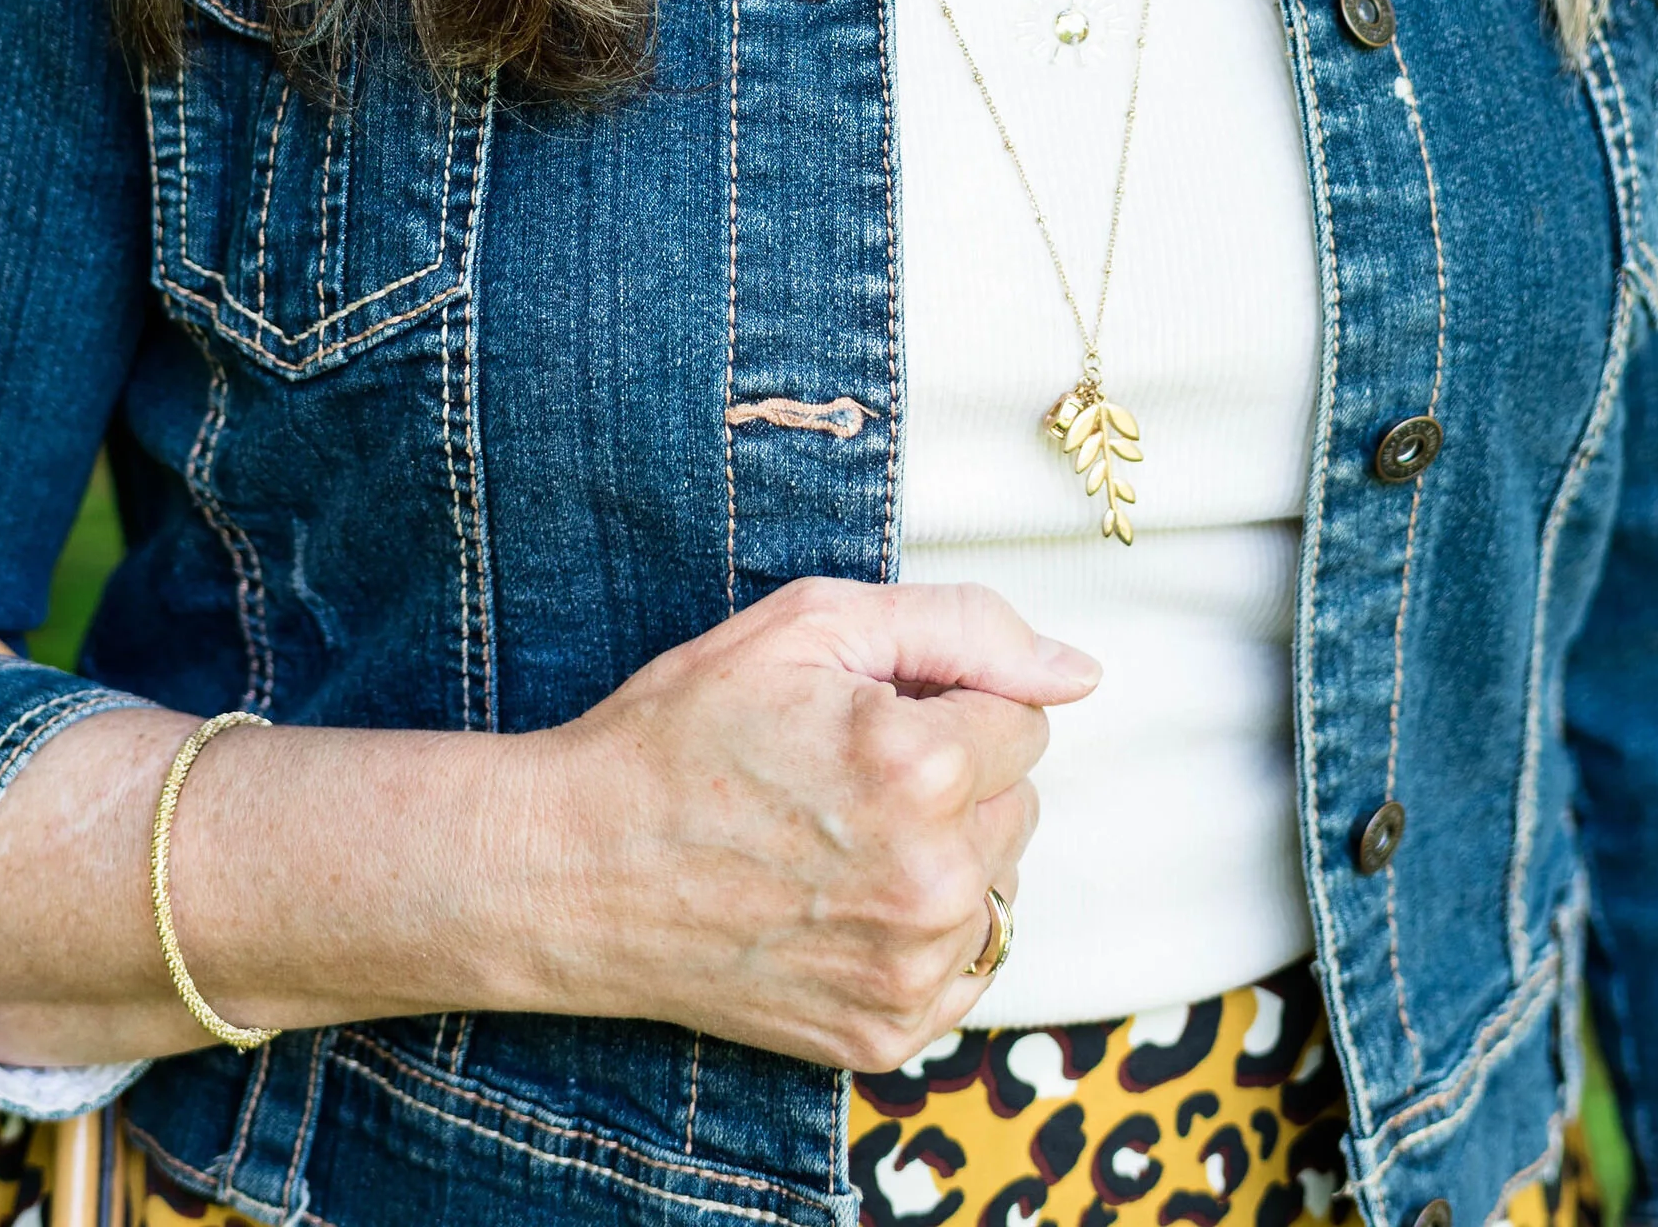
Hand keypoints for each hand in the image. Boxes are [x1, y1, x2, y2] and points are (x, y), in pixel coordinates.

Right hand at [521, 576, 1098, 1071]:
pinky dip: (924, 928)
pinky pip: (967, 961)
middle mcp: (931, 880)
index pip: (1022, 719)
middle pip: (1019, 800)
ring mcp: (910, 970)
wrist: (577, 869)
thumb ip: (961, 627)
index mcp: (919, 768)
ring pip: (1000, 881)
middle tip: (844, 773)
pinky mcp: (886, 1032)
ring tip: (840, 836)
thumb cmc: (684, 730)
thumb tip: (1080, 671)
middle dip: (954, 774)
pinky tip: (844, 897)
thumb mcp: (809, 625)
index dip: (943, 702)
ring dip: (946, 851)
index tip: (863, 714)